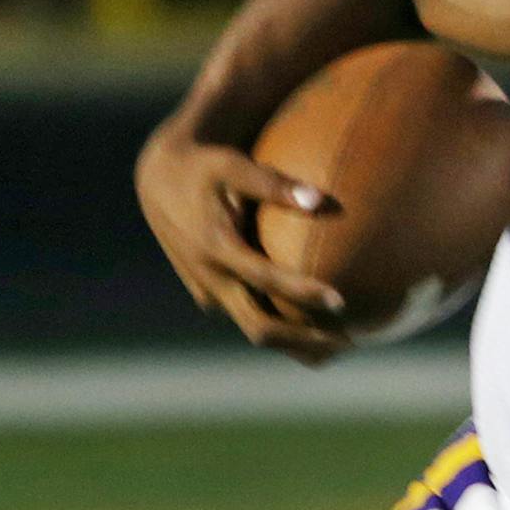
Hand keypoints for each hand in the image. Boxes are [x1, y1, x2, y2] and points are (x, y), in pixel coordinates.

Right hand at [134, 118, 352, 365]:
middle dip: (304, 342)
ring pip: (255, 329)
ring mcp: (208, 292)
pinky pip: (248, 317)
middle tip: (349, 341)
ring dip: (296, 344)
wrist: (159, 181)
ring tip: (339, 344)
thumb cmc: (205, 167)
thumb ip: (275, 184)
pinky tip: (315, 327)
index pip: (265, 281)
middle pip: (260, 327)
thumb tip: (323, 201)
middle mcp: (210, 278)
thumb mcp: (233, 165)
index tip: (341, 301)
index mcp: (215, 247)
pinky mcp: (210, 296)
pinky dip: (281, 328)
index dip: (302, 294)